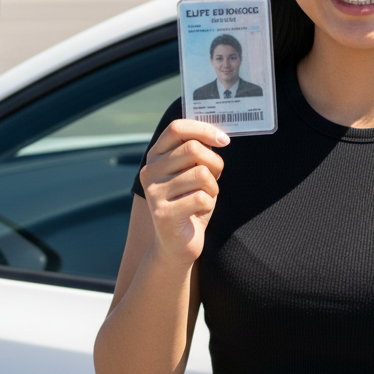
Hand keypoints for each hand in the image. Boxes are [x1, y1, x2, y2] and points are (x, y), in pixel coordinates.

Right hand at [139, 120, 228, 265]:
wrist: (176, 245)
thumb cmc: (189, 203)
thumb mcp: (192, 172)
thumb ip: (197, 152)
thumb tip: (217, 134)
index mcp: (155, 156)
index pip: (177, 128)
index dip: (203, 129)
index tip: (223, 140)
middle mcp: (149, 171)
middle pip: (193, 149)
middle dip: (215, 163)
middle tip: (214, 178)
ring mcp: (154, 193)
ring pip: (201, 174)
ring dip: (212, 187)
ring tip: (203, 198)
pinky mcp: (163, 214)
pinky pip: (202, 198)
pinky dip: (209, 205)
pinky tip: (198, 213)